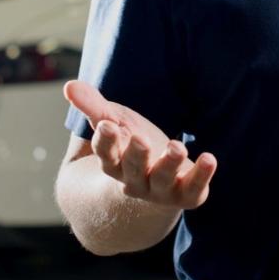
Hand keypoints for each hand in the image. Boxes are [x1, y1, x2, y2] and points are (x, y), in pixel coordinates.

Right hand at [63, 80, 216, 209]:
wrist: (155, 184)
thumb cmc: (132, 145)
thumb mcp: (114, 122)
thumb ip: (93, 106)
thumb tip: (69, 85)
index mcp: (114, 162)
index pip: (105, 154)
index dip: (105, 141)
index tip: (106, 125)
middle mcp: (134, 180)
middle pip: (132, 169)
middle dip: (136, 155)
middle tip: (140, 139)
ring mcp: (160, 190)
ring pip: (162, 180)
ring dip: (168, 163)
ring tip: (177, 146)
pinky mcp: (185, 194)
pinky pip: (193, 188)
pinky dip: (201, 175)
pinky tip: (209, 158)